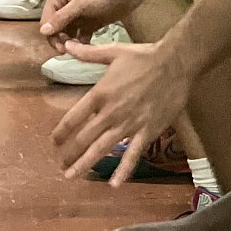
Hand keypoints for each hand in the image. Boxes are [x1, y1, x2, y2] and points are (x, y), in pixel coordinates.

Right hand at [41, 0, 137, 47]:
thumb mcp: (80, 4)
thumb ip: (62, 18)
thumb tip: (43, 31)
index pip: (46, 21)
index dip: (52, 35)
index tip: (61, 47)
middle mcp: (64, 6)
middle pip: (55, 29)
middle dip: (61, 40)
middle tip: (69, 50)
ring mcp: (76, 16)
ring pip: (66, 34)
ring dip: (70, 43)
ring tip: (78, 48)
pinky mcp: (88, 24)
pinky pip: (79, 37)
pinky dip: (81, 43)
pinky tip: (85, 48)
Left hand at [51, 41, 191, 183]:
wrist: (176, 63)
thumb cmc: (145, 56)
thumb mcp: (113, 51)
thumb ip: (87, 54)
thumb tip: (67, 45)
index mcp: (100, 94)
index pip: (73, 118)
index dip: (61, 132)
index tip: (53, 141)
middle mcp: (110, 113)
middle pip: (83, 138)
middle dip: (69, 153)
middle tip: (60, 165)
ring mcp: (129, 124)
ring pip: (102, 149)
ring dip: (84, 164)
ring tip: (71, 176)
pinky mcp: (147, 132)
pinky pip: (133, 155)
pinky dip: (123, 171)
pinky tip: (114, 185)